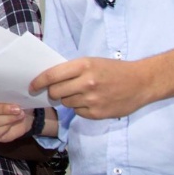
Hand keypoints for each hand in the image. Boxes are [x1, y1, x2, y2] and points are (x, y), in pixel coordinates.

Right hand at [0, 89, 30, 142]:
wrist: (24, 113)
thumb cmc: (15, 98)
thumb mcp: (13, 89)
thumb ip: (12, 87)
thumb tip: (20, 84)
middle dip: (0, 109)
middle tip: (16, 108)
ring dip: (6, 118)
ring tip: (19, 114)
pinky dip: (6, 127)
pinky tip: (15, 121)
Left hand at [33, 56, 150, 119]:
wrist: (141, 82)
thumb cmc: (113, 70)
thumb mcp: (91, 62)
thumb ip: (71, 69)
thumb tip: (48, 79)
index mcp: (83, 65)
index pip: (51, 76)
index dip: (38, 82)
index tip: (32, 86)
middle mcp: (86, 82)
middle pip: (55, 92)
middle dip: (53, 92)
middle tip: (57, 90)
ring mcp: (92, 99)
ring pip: (66, 103)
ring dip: (68, 99)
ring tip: (81, 93)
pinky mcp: (97, 113)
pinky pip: (78, 112)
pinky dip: (80, 108)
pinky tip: (91, 101)